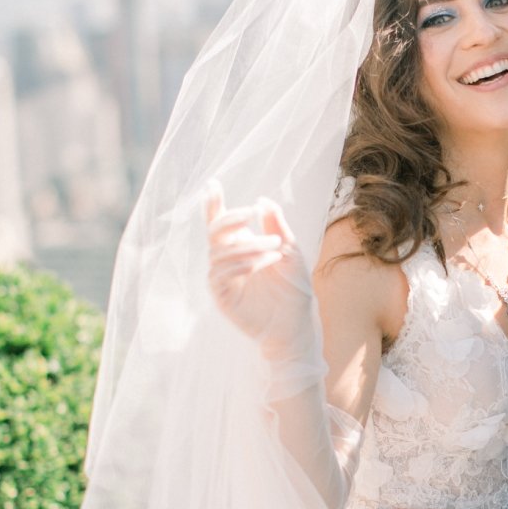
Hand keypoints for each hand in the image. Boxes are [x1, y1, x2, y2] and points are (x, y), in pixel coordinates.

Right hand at [205, 183, 311, 355]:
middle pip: (215, 231)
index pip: (221, 222)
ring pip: (220, 253)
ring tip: (274, 248)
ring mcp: (223, 279)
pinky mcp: (222, 297)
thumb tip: (263, 199)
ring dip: (247, 245)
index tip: (212, 183)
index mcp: (241, 246)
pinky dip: (239, 265)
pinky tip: (260, 263)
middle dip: (231, 218)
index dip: (213, 204)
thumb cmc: (293, 290)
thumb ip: (277, 226)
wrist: (296, 325)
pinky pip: (219, 276)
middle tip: (252, 212)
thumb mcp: (291, 252)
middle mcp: (228, 260)